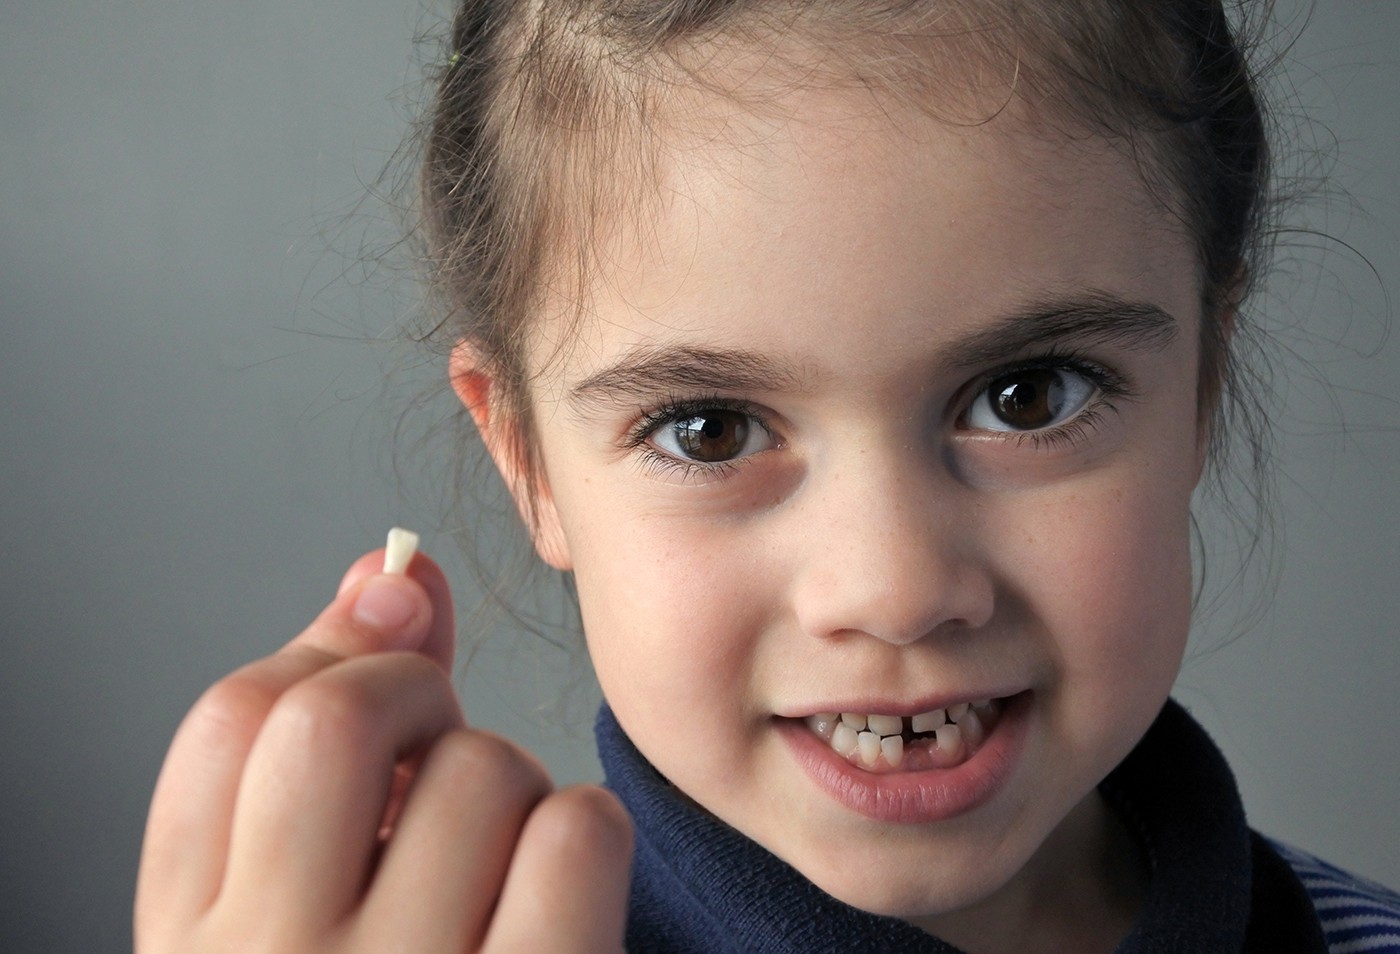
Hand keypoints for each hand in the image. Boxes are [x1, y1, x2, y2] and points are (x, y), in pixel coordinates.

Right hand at [135, 548, 632, 952]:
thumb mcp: (290, 918)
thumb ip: (322, 749)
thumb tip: (391, 573)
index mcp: (193, 948)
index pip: (232, 721)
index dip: (330, 664)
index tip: (385, 677)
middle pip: (343, 719)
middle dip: (417, 705)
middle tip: (439, 766)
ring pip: (486, 768)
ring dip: (514, 792)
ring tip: (492, 873)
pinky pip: (576, 835)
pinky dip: (585, 843)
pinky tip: (557, 906)